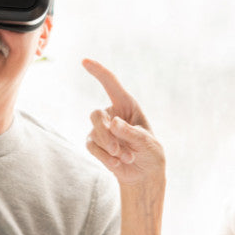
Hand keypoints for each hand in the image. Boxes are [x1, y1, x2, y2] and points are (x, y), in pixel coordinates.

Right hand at [82, 59, 163, 186]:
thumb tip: (113, 123)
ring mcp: (101, 129)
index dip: (98, 72)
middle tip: (117, 149)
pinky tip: (117, 163)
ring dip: (110, 149)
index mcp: (126, 105)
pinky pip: (92, 147)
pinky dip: (105, 157)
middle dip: (105, 134)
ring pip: (94, 133)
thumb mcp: (146, 142)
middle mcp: (111, 114)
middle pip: (96, 115)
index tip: (85, 61)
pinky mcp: (94, 144)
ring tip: (127, 158)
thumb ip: (131, 132)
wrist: (144, 173)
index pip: (110, 84)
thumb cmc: (149, 152)